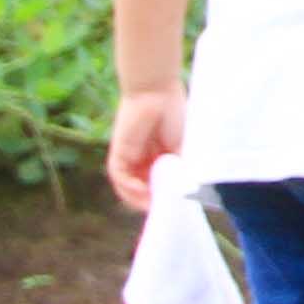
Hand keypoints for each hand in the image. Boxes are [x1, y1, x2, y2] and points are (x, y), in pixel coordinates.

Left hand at [106, 85, 185, 212]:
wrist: (157, 92)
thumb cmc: (174, 115)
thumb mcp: (183, 147)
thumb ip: (180, 169)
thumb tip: (185, 193)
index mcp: (159, 158)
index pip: (159, 185)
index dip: (165, 198)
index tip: (176, 208)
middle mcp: (143, 160)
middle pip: (143, 189)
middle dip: (153, 202)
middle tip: (165, 212)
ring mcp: (130, 158)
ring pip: (129, 187)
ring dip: (139, 199)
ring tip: (154, 205)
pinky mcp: (118, 153)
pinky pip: (120, 177)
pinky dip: (129, 188)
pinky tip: (143, 191)